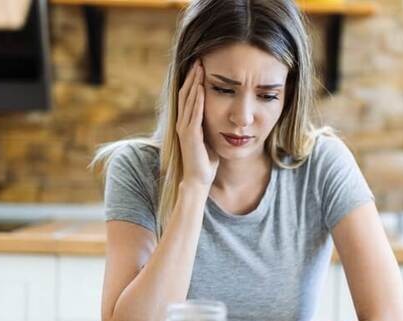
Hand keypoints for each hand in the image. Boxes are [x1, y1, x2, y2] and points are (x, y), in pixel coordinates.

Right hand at [176, 60, 218, 186]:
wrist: (198, 179)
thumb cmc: (206, 160)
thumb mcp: (209, 137)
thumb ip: (209, 124)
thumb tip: (221, 112)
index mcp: (186, 122)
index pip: (188, 96)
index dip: (193, 80)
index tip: (201, 65)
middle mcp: (182, 122)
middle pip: (185, 93)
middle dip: (192, 76)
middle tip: (199, 59)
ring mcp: (184, 128)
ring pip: (188, 100)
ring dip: (194, 83)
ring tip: (200, 67)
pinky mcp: (189, 135)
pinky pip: (193, 114)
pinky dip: (196, 100)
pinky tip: (201, 88)